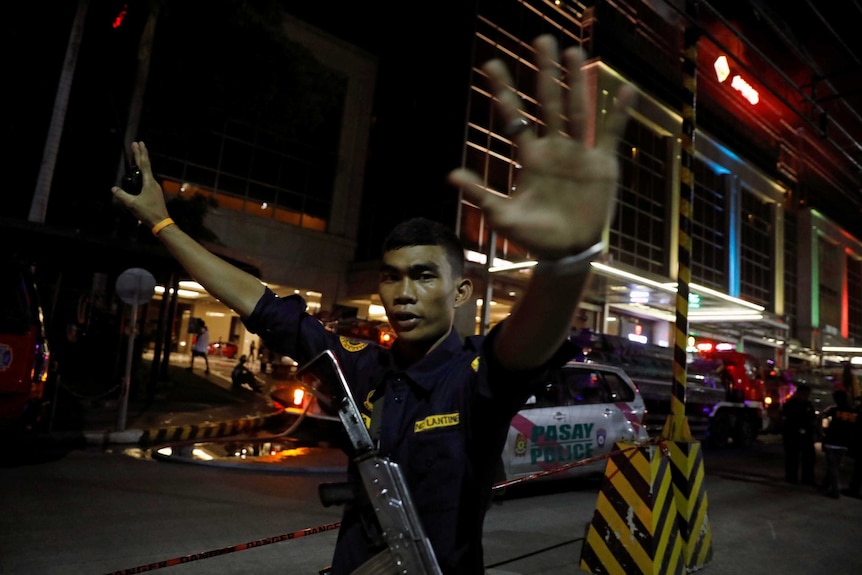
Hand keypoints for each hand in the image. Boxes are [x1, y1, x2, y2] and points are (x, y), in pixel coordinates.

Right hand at [111, 141, 168, 228]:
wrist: (161, 222)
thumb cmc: (148, 212)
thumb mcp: (132, 204)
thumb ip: (122, 195)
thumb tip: (114, 188)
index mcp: (149, 183)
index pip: (143, 164)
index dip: (139, 153)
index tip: (138, 143)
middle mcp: (153, 183)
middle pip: (146, 165)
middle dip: (141, 154)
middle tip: (137, 143)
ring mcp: (155, 188)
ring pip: (147, 172)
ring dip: (142, 162)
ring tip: (137, 155)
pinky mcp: (155, 193)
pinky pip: (147, 179)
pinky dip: (143, 172)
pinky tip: (140, 174)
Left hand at [448, 35, 634, 259]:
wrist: (566, 252)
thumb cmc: (533, 237)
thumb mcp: (503, 217)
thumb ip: (481, 195)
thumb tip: (451, 175)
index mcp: (530, 157)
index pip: (514, 117)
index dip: (503, 92)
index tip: (491, 64)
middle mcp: (554, 148)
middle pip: (548, 102)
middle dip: (544, 72)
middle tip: (540, 40)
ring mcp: (578, 154)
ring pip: (577, 109)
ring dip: (577, 82)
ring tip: (575, 52)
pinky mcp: (601, 164)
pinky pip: (611, 133)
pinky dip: (618, 113)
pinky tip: (623, 89)